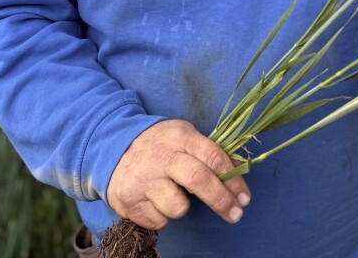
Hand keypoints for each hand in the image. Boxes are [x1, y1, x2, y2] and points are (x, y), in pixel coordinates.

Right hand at [105, 119, 250, 230]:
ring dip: (184, 207)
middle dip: (222, 200)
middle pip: (199, 180)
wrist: (113, 146)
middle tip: (236, 214)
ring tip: (175, 194)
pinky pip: (160, 221)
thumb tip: (240, 170)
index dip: (234, 180)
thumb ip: (209, 152)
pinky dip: (163, 215)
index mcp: (179, 137)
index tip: (245, 197)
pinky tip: (156, 200)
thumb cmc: (159, 144)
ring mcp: (144, 179)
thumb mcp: (183, 137)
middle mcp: (161, 156)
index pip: (213, 157)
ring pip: (179, 207)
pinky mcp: (129, 201)